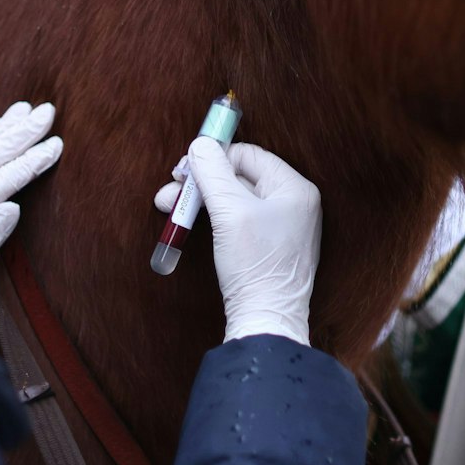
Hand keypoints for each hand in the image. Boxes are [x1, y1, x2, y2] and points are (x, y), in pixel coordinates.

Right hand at [155, 139, 320, 345]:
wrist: (265, 320)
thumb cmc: (255, 265)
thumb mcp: (230, 212)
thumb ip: (213, 172)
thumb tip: (200, 144)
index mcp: (294, 189)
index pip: (248, 156)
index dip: (213, 158)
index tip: (183, 169)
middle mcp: (292, 203)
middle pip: (239, 177)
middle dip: (200, 182)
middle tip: (172, 189)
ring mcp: (282, 225)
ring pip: (234, 199)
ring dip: (201, 200)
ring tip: (170, 208)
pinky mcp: (268, 245)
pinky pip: (237, 219)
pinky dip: (213, 217)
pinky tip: (188, 220)